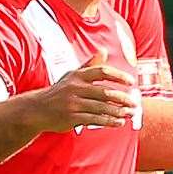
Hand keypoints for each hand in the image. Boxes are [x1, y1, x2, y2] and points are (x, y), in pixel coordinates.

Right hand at [22, 49, 141, 133]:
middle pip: (105, 92)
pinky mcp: (71, 117)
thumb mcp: (72, 76)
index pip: (102, 71)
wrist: (37, 109)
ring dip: (118, 112)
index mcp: (77, 75)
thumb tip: (104, 50)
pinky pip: (94, 120)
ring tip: (129, 114)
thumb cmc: (60, 91)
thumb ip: (90, 65)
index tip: (131, 82)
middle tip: (134, 103)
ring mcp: (73, 103)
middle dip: (122, 98)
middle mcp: (75, 88)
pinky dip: (109, 122)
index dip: (118, 76)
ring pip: (101, 107)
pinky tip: (119, 123)